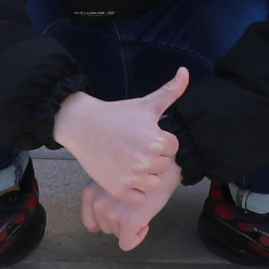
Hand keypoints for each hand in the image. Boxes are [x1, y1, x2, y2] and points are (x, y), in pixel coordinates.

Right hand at [54, 69, 189, 229]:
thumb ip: (171, 90)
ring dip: (145, 176)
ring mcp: (132, 177)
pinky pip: (139, 197)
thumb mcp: (146, 103)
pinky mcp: (119, 189)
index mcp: (157, 140)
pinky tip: (124, 174)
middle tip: (135, 147)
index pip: (173, 148)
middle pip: (164, 166)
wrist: (83, 125)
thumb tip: (186, 71)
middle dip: (153, 158)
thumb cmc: (117, 114)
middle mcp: (146, 160)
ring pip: (153, 183)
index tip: (144, 135)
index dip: (160, 141)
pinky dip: (133, 190)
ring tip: (131, 161)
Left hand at [79, 160, 184, 248]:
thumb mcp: (112, 178)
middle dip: (120, 221)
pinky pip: (127, 243)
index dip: (106, 220)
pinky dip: (136, 238)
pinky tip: (145, 223)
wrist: (165, 166)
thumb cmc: (141, 170)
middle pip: (106, 227)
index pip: (89, 220)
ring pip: (117, 234)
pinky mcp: (128, 222)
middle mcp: (98, 202)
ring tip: (141, 208)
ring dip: (130, 227)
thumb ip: (100, 198)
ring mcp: (112, 213)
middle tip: (135, 204)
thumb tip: (92, 230)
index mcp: (91, 191)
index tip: (119, 213)